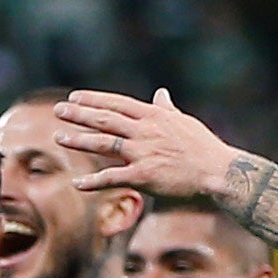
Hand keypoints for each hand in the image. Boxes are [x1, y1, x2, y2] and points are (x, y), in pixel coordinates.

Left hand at [52, 87, 240, 203]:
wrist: (218, 172)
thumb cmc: (203, 148)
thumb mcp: (184, 122)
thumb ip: (167, 108)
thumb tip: (161, 93)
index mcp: (153, 116)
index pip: (117, 103)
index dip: (94, 99)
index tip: (75, 97)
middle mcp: (145, 131)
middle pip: (106, 119)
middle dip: (80, 114)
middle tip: (58, 111)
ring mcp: (143, 153)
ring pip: (104, 144)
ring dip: (79, 140)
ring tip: (58, 138)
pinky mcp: (145, 176)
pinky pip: (113, 178)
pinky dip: (94, 182)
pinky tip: (77, 184)